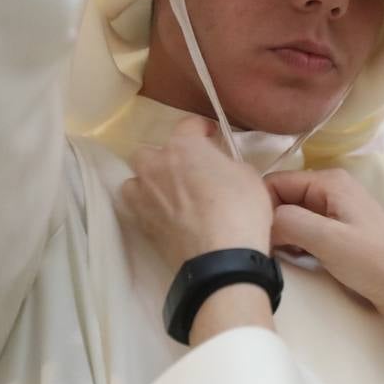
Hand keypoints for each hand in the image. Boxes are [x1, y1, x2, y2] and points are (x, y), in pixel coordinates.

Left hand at [121, 117, 272, 273]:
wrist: (221, 258)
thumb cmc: (241, 210)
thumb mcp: (248, 176)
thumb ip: (227, 164)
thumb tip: (220, 168)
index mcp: (184, 147)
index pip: (188, 125)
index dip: (201, 129)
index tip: (211, 136)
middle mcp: (156, 165)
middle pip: (150, 151)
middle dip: (165, 157)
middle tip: (186, 170)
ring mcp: (143, 195)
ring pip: (135, 179)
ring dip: (148, 182)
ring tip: (167, 194)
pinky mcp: (140, 223)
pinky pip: (135, 207)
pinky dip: (146, 207)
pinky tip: (162, 215)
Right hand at [267, 168, 383, 383]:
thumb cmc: (374, 262)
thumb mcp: (327, 240)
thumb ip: (289, 222)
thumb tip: (261, 220)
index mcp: (329, 181)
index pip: (276, 182)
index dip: (260, 206)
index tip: (251, 233)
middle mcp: (331, 189)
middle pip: (283, 198)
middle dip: (270, 221)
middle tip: (262, 249)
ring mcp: (335, 211)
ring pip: (291, 216)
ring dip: (281, 234)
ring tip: (277, 256)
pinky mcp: (338, 233)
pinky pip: (304, 230)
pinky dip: (295, 243)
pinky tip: (295, 259)